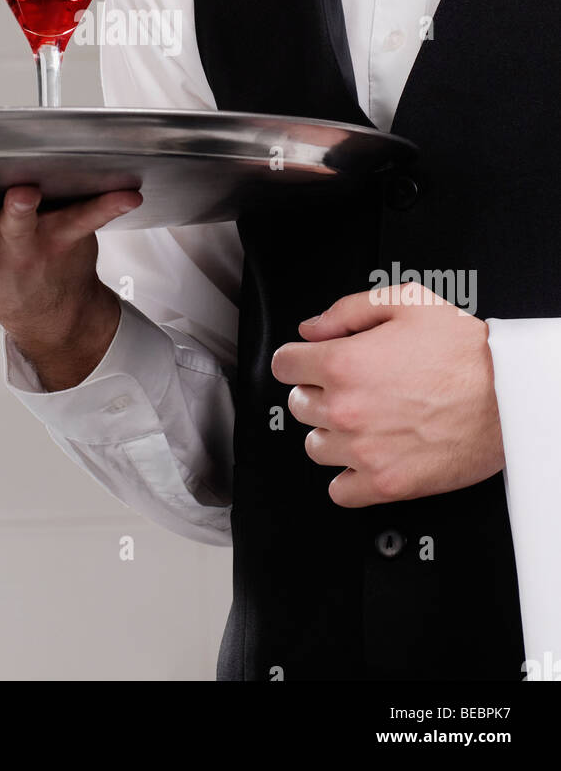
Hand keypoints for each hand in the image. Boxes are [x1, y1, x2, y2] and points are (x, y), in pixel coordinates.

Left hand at [271, 285, 504, 506]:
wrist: (510, 397)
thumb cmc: (467, 352)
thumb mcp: (407, 303)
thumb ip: (348, 310)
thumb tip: (312, 328)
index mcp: (345, 363)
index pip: (283, 364)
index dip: (298, 358)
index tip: (309, 362)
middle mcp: (347, 409)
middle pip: (297, 405)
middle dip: (317, 391)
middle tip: (349, 387)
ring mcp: (364, 451)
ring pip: (315, 446)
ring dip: (331, 433)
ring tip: (363, 420)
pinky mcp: (385, 484)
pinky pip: (339, 490)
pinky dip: (348, 476)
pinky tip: (367, 455)